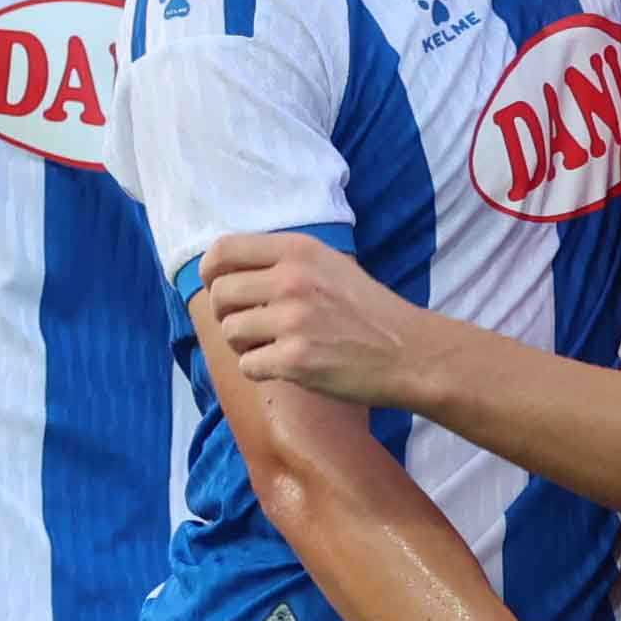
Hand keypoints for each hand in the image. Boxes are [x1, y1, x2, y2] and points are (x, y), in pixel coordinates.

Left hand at [202, 231, 433, 408]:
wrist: (410, 353)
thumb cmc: (370, 312)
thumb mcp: (331, 265)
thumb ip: (284, 262)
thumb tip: (229, 272)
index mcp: (298, 250)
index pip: (223, 251)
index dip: (211, 273)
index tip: (219, 287)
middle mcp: (291, 280)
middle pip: (220, 295)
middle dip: (228, 314)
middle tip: (252, 326)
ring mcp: (293, 320)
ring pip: (230, 332)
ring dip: (244, 345)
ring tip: (273, 347)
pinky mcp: (295, 359)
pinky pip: (248, 365)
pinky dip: (261, 370)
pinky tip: (286, 366)